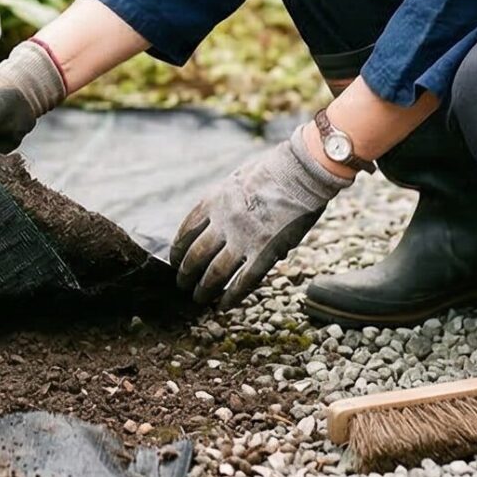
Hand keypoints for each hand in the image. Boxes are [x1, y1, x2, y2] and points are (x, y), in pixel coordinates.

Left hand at [170, 127, 349, 308]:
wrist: (301, 171)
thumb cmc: (275, 171)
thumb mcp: (238, 180)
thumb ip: (227, 204)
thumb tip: (227, 228)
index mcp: (214, 201)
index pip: (187, 231)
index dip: (178, 249)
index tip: (175, 260)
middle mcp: (223, 222)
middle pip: (195, 255)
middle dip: (186, 273)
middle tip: (182, 284)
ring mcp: (243, 239)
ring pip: (214, 273)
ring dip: (204, 289)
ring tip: (198, 298)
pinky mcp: (264, 253)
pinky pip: (243, 281)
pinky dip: (231, 297)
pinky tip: (224, 306)